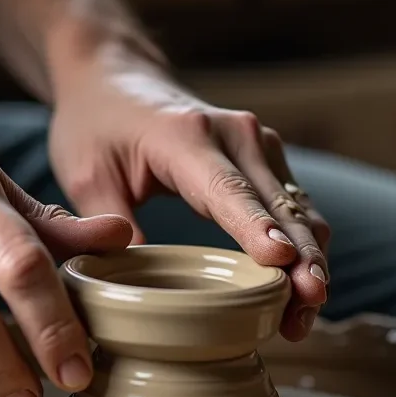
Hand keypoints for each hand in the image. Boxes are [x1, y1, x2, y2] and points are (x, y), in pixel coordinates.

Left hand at [49, 52, 329, 340]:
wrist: (116, 78)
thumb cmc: (97, 126)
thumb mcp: (86, 177)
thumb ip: (111, 227)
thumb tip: (135, 286)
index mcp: (186, 136)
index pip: (229, 190)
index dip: (257, 228)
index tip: (283, 262)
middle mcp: (235, 134)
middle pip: (279, 205)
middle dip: (301, 259)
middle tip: (307, 309)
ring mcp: (258, 144)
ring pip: (299, 210)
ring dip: (309, 262)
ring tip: (302, 318)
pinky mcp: (266, 160)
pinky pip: (295, 209)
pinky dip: (303, 250)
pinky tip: (299, 293)